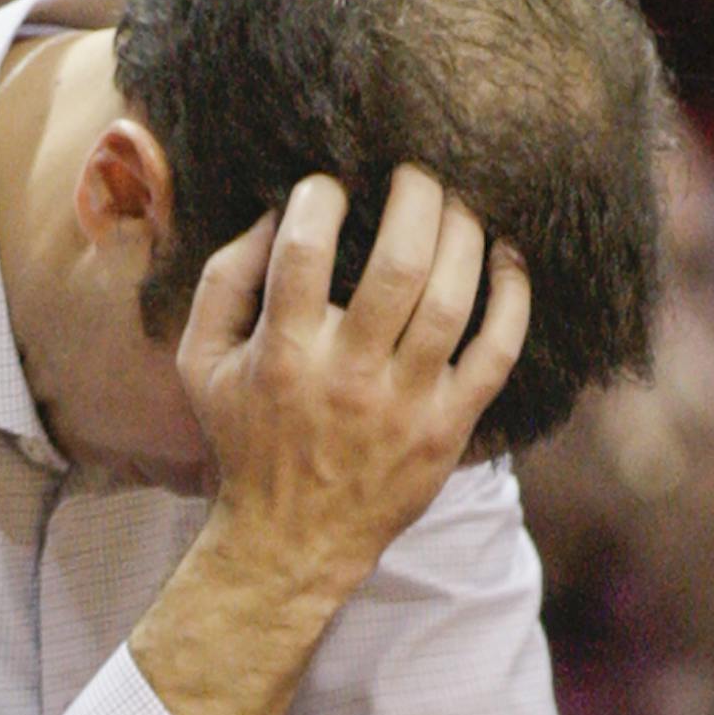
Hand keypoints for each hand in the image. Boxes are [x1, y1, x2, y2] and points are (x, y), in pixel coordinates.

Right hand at [182, 165, 530, 606]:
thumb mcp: (200, 367)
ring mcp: (403, 405)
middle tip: (417, 171)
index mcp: (282, 355)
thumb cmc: (246, 442)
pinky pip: (498, 352)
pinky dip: (513, 297)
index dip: (321, 197)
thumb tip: (273, 215)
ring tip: (458, 204)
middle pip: (398, 264)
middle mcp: (346, 377)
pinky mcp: (446, 428)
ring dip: (464, 233)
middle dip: (416, 197)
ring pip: (452, 298)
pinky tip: (507, 258)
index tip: (330, 186)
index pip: (304, 251)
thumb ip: (222, 284)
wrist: (290, 542)